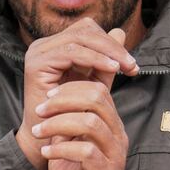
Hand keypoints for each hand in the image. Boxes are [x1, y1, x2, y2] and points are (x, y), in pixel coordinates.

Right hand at [19, 18, 136, 169]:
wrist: (47, 139)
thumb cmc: (70, 113)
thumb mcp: (94, 82)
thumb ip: (107, 60)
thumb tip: (121, 32)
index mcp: (56, 46)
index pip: (88, 30)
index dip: (112, 42)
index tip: (132, 64)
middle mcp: (44, 45)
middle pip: (85, 30)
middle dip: (113, 46)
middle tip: (132, 64)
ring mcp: (38, 52)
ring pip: (79, 38)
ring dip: (107, 52)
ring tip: (125, 67)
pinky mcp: (37, 64)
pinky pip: (71, 53)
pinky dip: (94, 59)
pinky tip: (111, 68)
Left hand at [32, 79, 130, 169]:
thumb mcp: (70, 143)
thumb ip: (67, 122)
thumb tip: (52, 102)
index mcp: (110, 125)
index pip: (98, 90)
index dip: (70, 88)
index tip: (47, 97)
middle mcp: (116, 136)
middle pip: (97, 99)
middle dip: (62, 100)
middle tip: (40, 111)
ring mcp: (114, 155)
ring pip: (90, 123)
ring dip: (58, 123)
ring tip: (39, 132)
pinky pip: (86, 152)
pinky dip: (62, 149)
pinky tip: (48, 153)